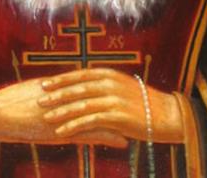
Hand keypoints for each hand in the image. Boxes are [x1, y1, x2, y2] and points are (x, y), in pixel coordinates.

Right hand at [0, 76, 128, 147]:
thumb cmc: (12, 101)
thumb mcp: (36, 91)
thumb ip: (53, 89)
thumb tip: (63, 86)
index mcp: (62, 85)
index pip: (93, 83)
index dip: (112, 86)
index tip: (128, 87)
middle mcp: (68, 97)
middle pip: (102, 98)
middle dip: (122, 101)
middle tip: (143, 102)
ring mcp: (67, 114)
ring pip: (101, 116)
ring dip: (121, 120)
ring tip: (140, 122)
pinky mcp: (62, 131)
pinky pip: (90, 135)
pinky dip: (108, 137)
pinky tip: (123, 141)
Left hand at [38, 68, 183, 143]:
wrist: (167, 115)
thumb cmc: (144, 103)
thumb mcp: (123, 87)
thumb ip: (105, 85)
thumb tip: (86, 85)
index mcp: (110, 74)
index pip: (80, 74)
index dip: (60, 80)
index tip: (44, 84)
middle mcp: (110, 84)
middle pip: (77, 88)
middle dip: (56, 95)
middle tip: (38, 100)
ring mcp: (114, 99)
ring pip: (81, 105)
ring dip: (62, 112)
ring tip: (46, 118)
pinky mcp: (117, 116)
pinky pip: (90, 121)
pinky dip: (74, 126)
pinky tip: (62, 132)